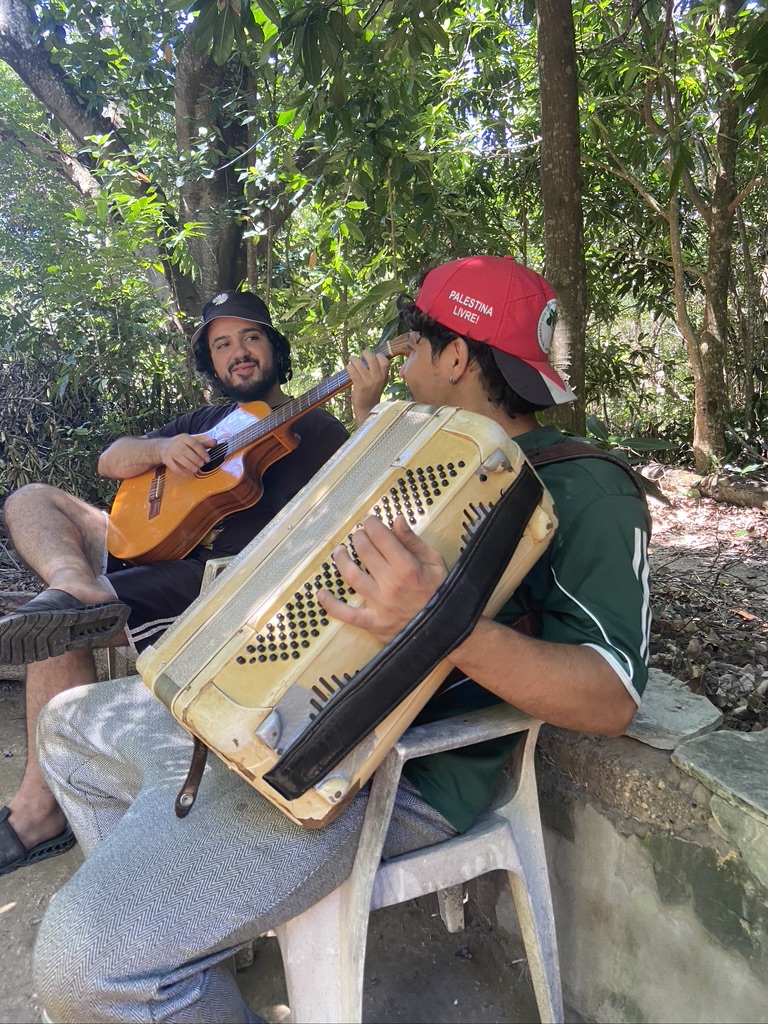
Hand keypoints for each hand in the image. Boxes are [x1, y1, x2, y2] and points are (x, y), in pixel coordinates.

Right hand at [157, 433, 214, 475]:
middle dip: (195, 458)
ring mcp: (170, 451)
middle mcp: (177, 443)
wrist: (162, 447)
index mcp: (184, 438)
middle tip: (202, 465)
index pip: (194, 443)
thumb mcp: (191, 443)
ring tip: (195, 470)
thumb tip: (215, 442)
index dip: (202, 451)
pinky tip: (185, 475)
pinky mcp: (166, 459)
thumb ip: (204, 444)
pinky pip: (171, 465)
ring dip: (188, 464)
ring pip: (178, 457)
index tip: (208, 459)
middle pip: (185, 450)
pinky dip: (178, 470)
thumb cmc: (181, 445)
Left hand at [316, 514, 447, 644]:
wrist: (447, 629)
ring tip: (340, 552)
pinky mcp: (373, 623)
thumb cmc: (441, 593)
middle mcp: (391, 584)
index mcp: (407, 567)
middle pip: (364, 552)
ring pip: (352, 576)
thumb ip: (413, 541)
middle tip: (358, 535)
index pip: (381, 537)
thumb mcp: (435, 563)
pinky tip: (321, 593)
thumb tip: (396, 520)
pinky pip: (347, 614)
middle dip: (358, 537)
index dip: (371, 524)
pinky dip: (331, 604)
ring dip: (342, 560)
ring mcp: (380, 604)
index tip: (369, 521)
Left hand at [348, 350, 389, 426]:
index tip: (373, 355)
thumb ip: (377, 371)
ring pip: (360, 364)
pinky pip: (353, 371)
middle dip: (365, 353)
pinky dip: (349, 367)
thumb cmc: (372, 393)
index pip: (384, 361)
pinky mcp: (359, 385)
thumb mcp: (379, 382)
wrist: (367, 408)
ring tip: (351, 360)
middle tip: (361, 354)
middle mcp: (378, 378)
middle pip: (372, 359)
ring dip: (354, 359)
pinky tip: (348, 367)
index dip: (378, 355)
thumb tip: (370, 356)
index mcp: (384, 376)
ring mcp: (368, 382)